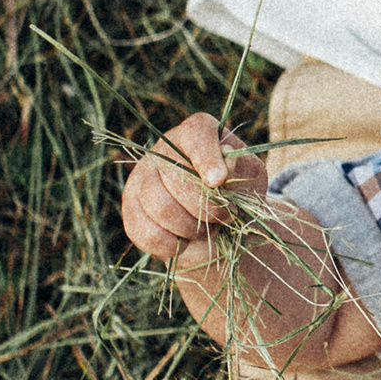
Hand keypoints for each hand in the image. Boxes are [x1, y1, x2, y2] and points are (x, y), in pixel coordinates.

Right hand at [122, 114, 263, 278]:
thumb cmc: (237, 195)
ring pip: (161, 208)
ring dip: (191, 229)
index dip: (206, 157)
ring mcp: (141, 179)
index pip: (196, 134)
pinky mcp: (131, 210)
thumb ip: (240, 169)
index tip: (218, 181)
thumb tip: (227, 159)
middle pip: (179, 180)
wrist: (219, 227)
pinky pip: (147, 233)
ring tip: (205, 229)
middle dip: (209, 208)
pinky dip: (172, 246)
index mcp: (196, 133)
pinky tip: (185, 242)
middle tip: (225, 217)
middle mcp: (162, 151)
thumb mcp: (249, 180)